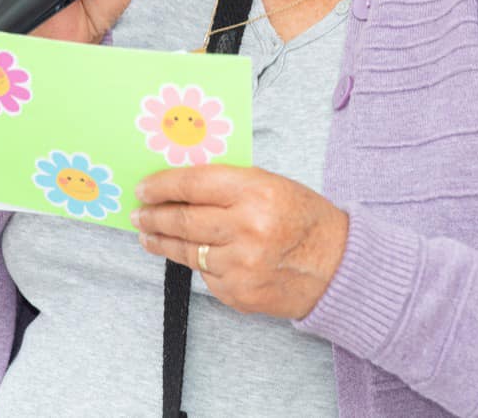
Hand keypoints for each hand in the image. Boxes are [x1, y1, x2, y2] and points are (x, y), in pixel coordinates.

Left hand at [133, 165, 348, 320]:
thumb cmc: (305, 220)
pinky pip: (205, 274)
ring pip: (187, 251)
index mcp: (256, 192)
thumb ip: (229, 184)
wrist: (338, 268)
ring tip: (148, 234)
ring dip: (162, 241)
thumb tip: (180, 184)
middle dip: (154, 216)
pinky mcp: (238, 293)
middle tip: (139, 212)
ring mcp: (241, 265)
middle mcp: (247, 229)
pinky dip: (197, 262)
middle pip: (183, 220)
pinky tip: (188, 254)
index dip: (162, 185)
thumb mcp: (272, 185)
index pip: (193, 184)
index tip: (144, 188)